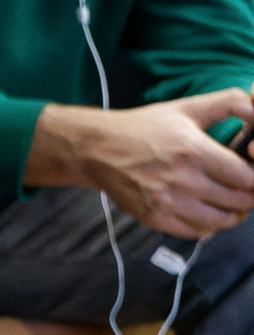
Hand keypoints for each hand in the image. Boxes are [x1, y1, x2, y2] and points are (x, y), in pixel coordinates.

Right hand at [26, 91, 253, 237]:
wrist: (96, 149)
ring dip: (234, 214)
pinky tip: (208, 214)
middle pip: (238, 201)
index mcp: (194, 150)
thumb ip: (228, 103)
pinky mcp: (154, 217)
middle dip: (249, 196)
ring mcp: (167, 202)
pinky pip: (195, 231)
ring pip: (220, 220)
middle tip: (246, 190)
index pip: (246, 178)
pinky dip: (209, 227)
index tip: (252, 176)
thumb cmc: (142, 128)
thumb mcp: (186, 108)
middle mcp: (182, 179)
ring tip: (233, 205)